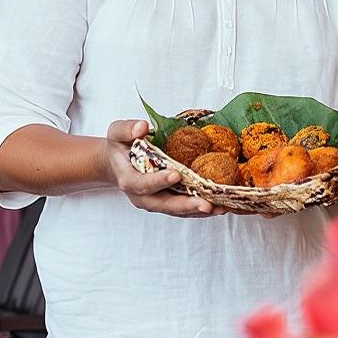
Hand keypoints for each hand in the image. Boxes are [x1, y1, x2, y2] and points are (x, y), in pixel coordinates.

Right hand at [105, 120, 224, 217]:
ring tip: (220, 208)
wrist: (118, 163)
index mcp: (128, 179)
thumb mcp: (117, 133)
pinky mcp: (168, 202)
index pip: (142, 184)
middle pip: (164, 204)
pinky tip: (220, 206)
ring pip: (177, 210)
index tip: (175, 175)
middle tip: (205, 204)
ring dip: (198, 210)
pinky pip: (185, 209)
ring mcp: (156, 201)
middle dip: (185, 205)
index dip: (158, 181)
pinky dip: (201, 208)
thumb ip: (127, 129)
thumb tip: (142, 127)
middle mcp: (142, 196)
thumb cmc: (120, 147)